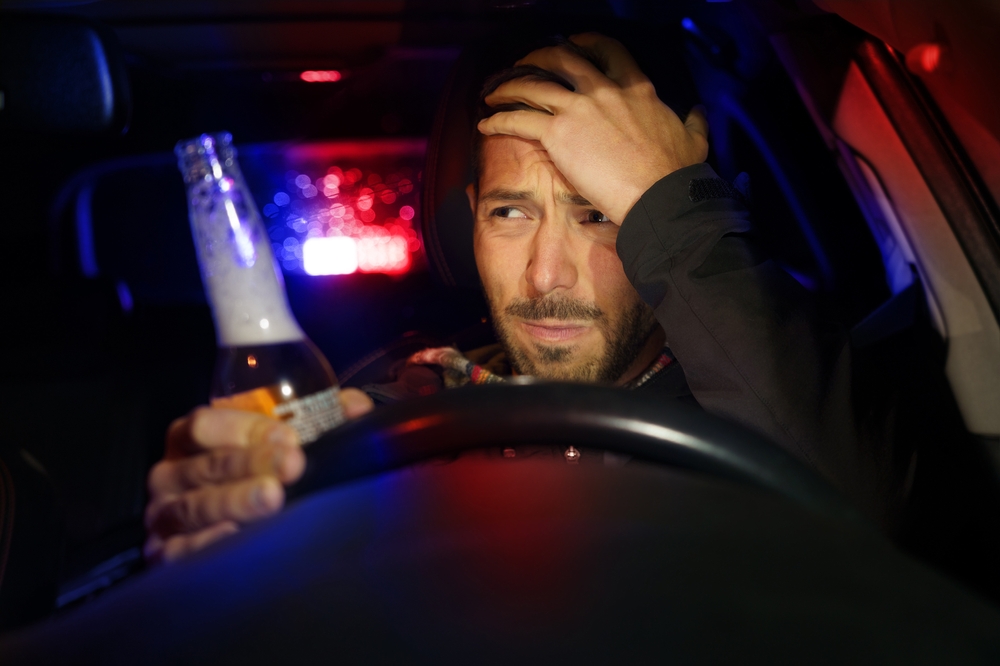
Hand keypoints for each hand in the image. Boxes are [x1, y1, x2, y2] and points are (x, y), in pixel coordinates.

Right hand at [144, 387, 373, 562]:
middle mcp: (171, 473)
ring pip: (195, 506)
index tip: (290, 438)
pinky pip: (180, 550)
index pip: (207, 425)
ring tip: (274, 500)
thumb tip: (356, 407)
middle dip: (252, 464)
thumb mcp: (283, 442)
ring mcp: (164, 515)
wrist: (228, 533)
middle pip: (207, 465)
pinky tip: (235, 537)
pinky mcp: (165, 554)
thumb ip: (321, 418)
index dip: (247, 429)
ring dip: (236, 501)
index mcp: (192, 437)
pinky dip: (206, 544)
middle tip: (293, 466)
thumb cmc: (260, 474)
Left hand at [477, 33, 708, 223]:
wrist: (657, 198)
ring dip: (509, 86)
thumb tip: (698, 111)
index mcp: (636, 89)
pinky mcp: (558, 135)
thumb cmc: (676, 175)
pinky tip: (486, 123)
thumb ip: (694, 121)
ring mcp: (578, 110)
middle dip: (538, 56)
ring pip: (533, 84)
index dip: (587, 43)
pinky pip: (519, 119)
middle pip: (562, 57)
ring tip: (494, 93)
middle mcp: (604, 91)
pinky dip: (499, 119)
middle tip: (525, 64)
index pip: (608, 51)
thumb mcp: (694, 139)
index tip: (575, 44)